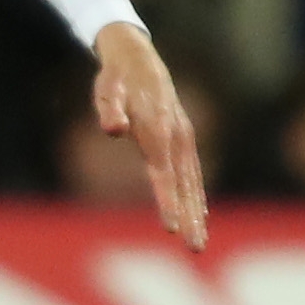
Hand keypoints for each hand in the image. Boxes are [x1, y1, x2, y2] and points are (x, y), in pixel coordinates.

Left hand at [92, 20, 208, 251]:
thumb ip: (109, 108)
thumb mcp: (106, 88)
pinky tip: (198, 215)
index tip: (170, 228)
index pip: (162, 172)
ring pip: (192, 181)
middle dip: (189, 216)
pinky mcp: (184, 139)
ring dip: (196, 212)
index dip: (167, 200)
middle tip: (194, 247)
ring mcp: (184, 138)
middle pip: (184, 183)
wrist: (136, 57)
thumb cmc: (116, 77)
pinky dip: (196, 194)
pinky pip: (192, 172)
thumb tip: (113, 130)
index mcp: (158, 128)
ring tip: (197, 242)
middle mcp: (177, 136)